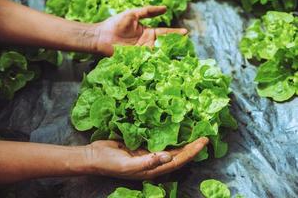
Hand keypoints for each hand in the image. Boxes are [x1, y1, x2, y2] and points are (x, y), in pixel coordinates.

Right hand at [85, 137, 208, 179]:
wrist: (94, 156)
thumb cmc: (110, 163)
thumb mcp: (128, 165)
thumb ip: (148, 162)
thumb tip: (168, 156)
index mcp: (152, 170)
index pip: (177, 161)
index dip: (191, 152)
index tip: (203, 142)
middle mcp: (154, 162)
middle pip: (177, 155)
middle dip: (192, 147)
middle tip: (205, 135)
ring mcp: (148, 153)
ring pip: (170, 148)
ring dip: (182, 141)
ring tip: (194, 132)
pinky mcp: (142, 145)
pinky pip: (159, 140)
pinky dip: (169, 136)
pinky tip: (174, 129)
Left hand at [92, 6, 187, 55]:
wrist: (101, 36)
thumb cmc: (115, 24)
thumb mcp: (133, 14)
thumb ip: (148, 12)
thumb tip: (165, 9)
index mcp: (148, 33)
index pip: (165, 33)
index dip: (175, 33)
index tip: (186, 33)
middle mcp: (147, 44)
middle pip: (164, 47)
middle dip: (175, 48)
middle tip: (187, 49)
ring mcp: (142, 54)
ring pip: (157, 55)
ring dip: (167, 57)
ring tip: (179, 59)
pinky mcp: (136, 60)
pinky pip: (147, 62)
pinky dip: (154, 64)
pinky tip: (163, 66)